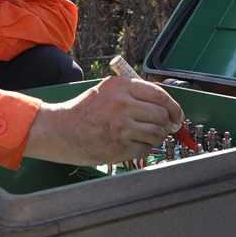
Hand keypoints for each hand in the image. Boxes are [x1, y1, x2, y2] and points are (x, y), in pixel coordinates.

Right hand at [23, 76, 183, 165]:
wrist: (58, 130)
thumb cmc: (82, 111)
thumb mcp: (105, 90)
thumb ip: (132, 93)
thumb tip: (163, 106)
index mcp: (119, 87)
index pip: (159, 95)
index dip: (174, 107)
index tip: (177, 115)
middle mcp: (121, 104)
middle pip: (161, 115)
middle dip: (166, 124)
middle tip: (163, 128)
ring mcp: (119, 127)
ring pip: (157, 133)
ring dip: (157, 138)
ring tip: (148, 137)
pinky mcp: (117, 148)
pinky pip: (145, 149)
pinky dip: (145, 149)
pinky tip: (134, 145)